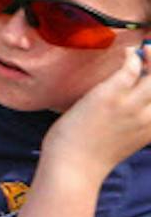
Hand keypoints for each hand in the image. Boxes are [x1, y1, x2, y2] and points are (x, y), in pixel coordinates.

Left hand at [48, 43, 150, 178]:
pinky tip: (125, 54)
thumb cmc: (91, 154)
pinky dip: (132, 57)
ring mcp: (131, 106)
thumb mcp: (124, 141)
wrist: (73, 167)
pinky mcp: (111, 96)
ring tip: (144, 50)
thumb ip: (135, 124)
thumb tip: (133, 107)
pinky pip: (131, 68)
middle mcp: (149, 117)